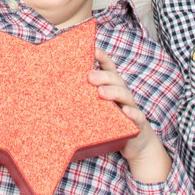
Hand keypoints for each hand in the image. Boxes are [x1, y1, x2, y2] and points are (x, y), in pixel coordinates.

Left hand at [90, 49, 170, 182]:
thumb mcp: (97, 107)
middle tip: (89, 77)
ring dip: (113, 92)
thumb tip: (56, 89)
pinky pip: (136, 117)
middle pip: (115, 79)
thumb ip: (85, 97)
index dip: (102, 57)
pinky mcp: (138, 124)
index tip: (93, 50)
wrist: (134, 144)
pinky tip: (125, 112)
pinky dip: (132, 113)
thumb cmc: (111, 122)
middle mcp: (122, 94)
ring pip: (125, 95)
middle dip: (103, 75)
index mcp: (112, 87)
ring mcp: (131, 108)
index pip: (108, 68)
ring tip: (101, 92)